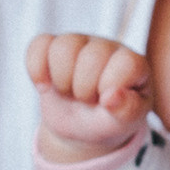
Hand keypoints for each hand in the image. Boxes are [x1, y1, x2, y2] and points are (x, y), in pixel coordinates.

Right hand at [26, 33, 151, 162]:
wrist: (82, 126)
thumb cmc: (110, 119)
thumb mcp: (126, 121)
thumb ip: (128, 110)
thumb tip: (112, 97)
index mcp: (132, 63)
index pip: (125, 64)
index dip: (110, 88)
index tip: (108, 103)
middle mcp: (107, 47)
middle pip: (91, 57)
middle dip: (84, 90)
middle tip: (87, 100)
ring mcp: (79, 43)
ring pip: (63, 47)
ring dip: (62, 80)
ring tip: (69, 92)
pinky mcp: (52, 46)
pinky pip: (38, 45)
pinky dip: (37, 70)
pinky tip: (46, 86)